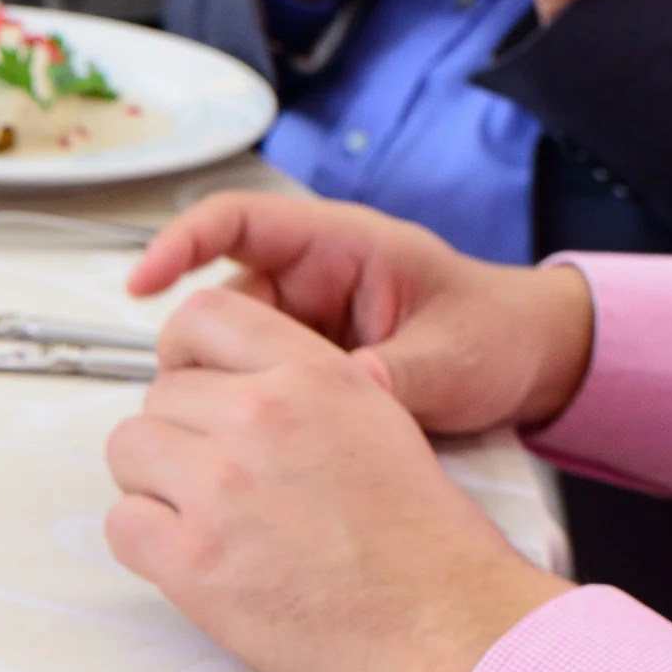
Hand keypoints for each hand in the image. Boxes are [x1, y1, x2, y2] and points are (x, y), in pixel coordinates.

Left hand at [104, 289, 571, 671]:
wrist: (447, 626)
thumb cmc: (422, 542)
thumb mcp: (377, 421)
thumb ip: (299, 391)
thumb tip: (227, 387)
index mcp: (314, 374)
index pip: (200, 318)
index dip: (183, 359)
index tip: (194, 396)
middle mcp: (261, 416)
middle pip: (158, 396)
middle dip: (178, 437)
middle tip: (218, 484)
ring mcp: (221, 488)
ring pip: (128, 450)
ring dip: (153, 485)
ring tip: (206, 521)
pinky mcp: (194, 561)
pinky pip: (122, 524)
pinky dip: (146, 543)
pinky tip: (196, 560)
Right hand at [126, 192, 593, 434]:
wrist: (531, 365)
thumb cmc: (499, 336)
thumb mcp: (454, 357)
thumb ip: (396, 376)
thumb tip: (345, 392)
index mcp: (341, 247)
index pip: (237, 222)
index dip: (179, 244)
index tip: (140, 283)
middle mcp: (309, 280)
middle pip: (215, 304)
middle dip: (199, 354)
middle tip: (205, 409)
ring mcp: (300, 326)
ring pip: (225, 355)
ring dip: (225, 394)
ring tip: (245, 440)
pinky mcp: (299, 369)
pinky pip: (250, 386)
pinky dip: (245, 415)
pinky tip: (257, 450)